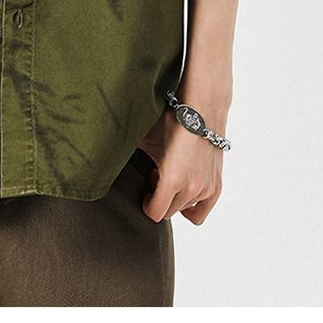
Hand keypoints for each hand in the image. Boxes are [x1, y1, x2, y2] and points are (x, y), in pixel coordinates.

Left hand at [134, 107, 223, 224]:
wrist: (202, 110)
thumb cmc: (172, 121)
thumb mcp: (146, 138)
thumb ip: (128, 153)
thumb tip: (106, 159)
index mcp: (172, 180)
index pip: (155, 213)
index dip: (147, 203)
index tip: (146, 189)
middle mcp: (191, 188)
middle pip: (168, 212)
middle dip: (160, 197)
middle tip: (157, 175)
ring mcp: (206, 189)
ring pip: (184, 209)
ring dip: (175, 197)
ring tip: (172, 174)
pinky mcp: (216, 187)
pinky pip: (201, 212)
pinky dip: (191, 206)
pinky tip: (185, 189)